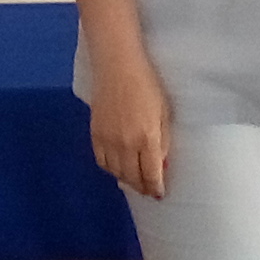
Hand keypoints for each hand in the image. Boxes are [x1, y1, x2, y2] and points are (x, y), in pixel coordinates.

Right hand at [65, 0, 170, 194]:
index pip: (151, 175)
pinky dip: (110, 169)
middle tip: (148, 190)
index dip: (155, 188)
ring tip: (134, 180)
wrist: (117, 65)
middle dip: (141, 187)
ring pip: (115, 172)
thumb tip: (161, 166)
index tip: (159, 194)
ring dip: (126, 180)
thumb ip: (163, 142)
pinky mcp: (94, 133)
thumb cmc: (148, 85)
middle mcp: (125, 145)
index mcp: (146, 139)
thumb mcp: (164, 114)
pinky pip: (101, 161)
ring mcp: (107, 140)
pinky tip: (117, 167)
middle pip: (132, 178)